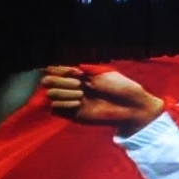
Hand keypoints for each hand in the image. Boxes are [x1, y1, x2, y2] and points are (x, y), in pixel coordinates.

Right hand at [40, 66, 165, 136]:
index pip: (53, 68)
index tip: (78, 72)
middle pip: (46, 80)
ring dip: (64, 92)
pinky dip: (64, 103)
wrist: (131, 107)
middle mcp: (71, 85)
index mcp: (78, 73)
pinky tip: (78, 103)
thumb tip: (60, 64)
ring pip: (50, 93)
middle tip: (80, 85)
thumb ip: (81, 68)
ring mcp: (70, 99)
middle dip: (61, 81)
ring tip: (81, 95)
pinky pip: (55, 107)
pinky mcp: (72, 114)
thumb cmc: (121, 87)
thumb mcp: (101, 73)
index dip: (60, 69)